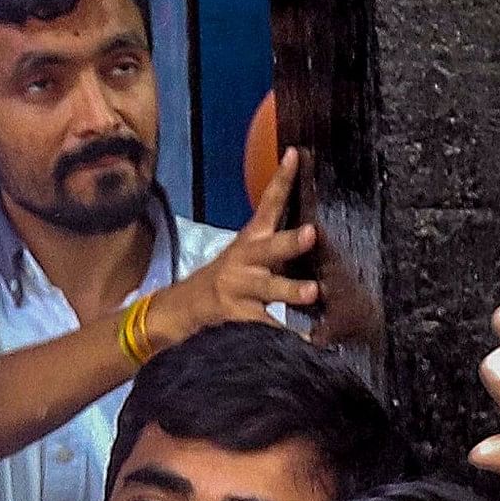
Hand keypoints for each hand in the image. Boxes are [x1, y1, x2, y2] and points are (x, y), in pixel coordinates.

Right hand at [143, 148, 318, 351]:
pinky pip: (265, 328)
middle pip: (268, 247)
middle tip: (311, 233)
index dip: (283, 180)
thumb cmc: (229, 281)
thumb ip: (277, 246)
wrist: (181, 310)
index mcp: (249, 242)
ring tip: (312, 292)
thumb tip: (317, 231)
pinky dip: (286, 338)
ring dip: (290, 290)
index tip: (298, 155)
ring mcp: (238, 289)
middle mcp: (244, 261)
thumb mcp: (247, 256)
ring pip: (268, 289)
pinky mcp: (236, 318)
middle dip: (290, 241)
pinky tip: (307, 345)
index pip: (268, 205)